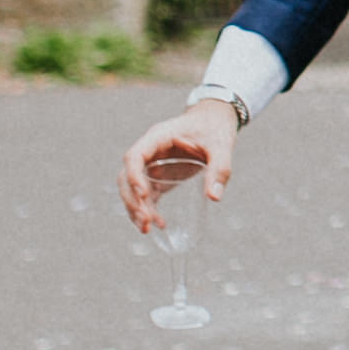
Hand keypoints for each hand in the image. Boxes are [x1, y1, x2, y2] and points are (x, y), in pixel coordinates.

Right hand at [120, 97, 241, 230]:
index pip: (134, 156)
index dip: (134, 176)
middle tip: (146, 221)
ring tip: (147, 229)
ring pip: (132, 188)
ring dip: (136, 209)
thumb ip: (219, 168)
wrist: (215, 121)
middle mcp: (149, 151)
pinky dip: (148, 210)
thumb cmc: (215, 128)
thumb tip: (214, 197)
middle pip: (127, 176)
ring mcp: (152, 164)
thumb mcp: (221, 146)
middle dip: (132, 200)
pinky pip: (147, 195)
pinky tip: (158, 225)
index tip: (145, 195)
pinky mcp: (160, 176)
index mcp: (158, 137)